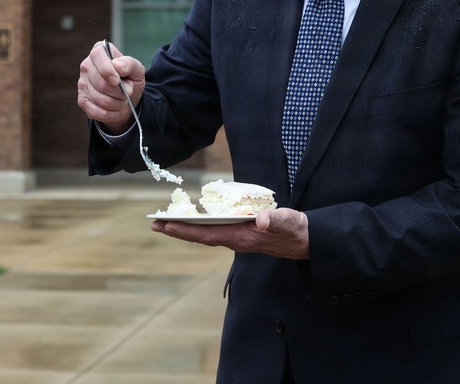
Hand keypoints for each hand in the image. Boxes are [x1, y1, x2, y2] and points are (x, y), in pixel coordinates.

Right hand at [77, 41, 145, 132]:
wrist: (126, 97)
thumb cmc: (130, 79)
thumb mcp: (137, 70)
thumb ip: (130, 64)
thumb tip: (117, 66)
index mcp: (99, 51)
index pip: (97, 56)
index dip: (107, 70)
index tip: (117, 81)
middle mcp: (87, 66)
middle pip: (101, 83)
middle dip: (120, 92)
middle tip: (128, 92)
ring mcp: (82, 84)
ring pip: (100, 99)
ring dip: (118, 104)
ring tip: (123, 100)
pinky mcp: (82, 100)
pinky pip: (97, 112)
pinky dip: (111, 114)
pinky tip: (116, 109)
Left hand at [151, 208, 310, 259]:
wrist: (306, 240)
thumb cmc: (296, 230)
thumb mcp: (289, 222)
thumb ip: (276, 220)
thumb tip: (262, 219)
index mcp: (243, 237)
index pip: (207, 235)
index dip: (185, 231)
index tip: (165, 226)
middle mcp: (236, 240)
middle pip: (200, 236)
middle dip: (177, 230)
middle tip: (153, 224)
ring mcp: (237, 239)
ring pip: (205, 234)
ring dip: (185, 229)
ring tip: (165, 222)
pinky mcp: (241, 234)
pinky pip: (214, 231)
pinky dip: (199, 226)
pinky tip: (192, 221)